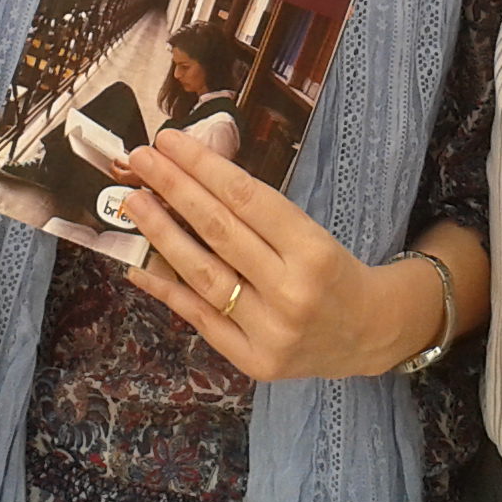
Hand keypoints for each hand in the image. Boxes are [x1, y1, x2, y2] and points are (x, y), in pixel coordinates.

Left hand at [118, 129, 440, 380]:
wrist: (368, 332)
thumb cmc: (333, 271)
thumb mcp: (311, 232)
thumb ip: (258, 215)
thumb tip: (191, 180)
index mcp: (312, 249)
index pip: (246, 198)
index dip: (203, 166)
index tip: (169, 140)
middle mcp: (291, 290)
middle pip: (219, 231)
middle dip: (174, 189)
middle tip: (141, 159)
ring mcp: (270, 330)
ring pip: (202, 275)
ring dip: (161, 234)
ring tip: (133, 202)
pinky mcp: (253, 360)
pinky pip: (199, 318)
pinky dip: (166, 288)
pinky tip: (138, 263)